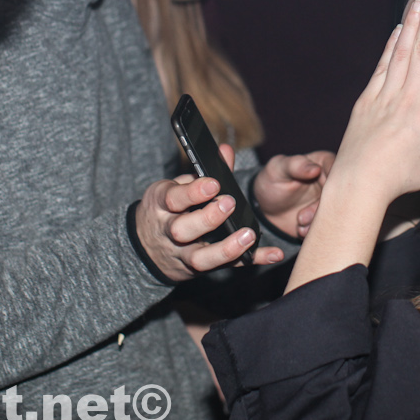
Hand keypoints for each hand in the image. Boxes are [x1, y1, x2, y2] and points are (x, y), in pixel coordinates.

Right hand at [135, 144, 285, 281]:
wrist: (146, 247)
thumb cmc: (166, 209)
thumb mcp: (176, 187)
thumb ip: (202, 173)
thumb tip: (226, 150)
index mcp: (162, 205)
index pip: (173, 199)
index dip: (193, 192)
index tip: (214, 184)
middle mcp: (169, 232)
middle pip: (182, 230)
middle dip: (207, 218)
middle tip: (229, 204)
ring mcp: (182, 254)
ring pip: (200, 259)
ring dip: (226, 249)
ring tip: (248, 235)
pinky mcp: (199, 269)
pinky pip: (226, 268)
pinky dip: (251, 261)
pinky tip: (273, 254)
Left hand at [253, 151, 335, 238]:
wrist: (266, 209)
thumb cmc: (272, 181)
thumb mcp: (278, 169)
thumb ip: (296, 165)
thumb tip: (315, 169)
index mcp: (325, 162)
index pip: (340, 171)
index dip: (333, 186)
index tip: (320, 198)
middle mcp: (332, 181)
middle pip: (340, 195)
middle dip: (322, 208)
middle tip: (301, 217)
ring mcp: (330, 201)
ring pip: (336, 212)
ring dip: (318, 221)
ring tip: (299, 221)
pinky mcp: (326, 217)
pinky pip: (330, 225)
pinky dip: (316, 230)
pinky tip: (300, 228)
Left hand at [284, 0, 419, 292]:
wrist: (360, 182)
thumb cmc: (402, 180)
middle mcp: (409, 100)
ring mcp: (386, 96)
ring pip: (402, 53)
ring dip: (411, 24)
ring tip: (418, 1)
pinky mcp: (368, 99)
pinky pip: (383, 65)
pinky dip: (391, 45)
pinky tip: (398, 29)